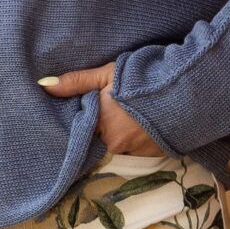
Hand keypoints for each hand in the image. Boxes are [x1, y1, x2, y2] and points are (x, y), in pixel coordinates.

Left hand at [36, 60, 167, 156]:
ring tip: (131, 114)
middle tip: (114, 109)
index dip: (85, 121)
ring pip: (120, 144)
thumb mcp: (107, 74)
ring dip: (123, 133)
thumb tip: (44, 86)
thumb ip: (76, 82)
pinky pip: (139, 149)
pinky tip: (145, 123)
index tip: (87, 112)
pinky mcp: (154, 155)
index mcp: (100, 125)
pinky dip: (139, 138)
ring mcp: (136, 152)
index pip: (83, 130)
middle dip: (104, 127)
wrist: (185, 90)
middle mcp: (115, 144)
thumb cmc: (142, 79)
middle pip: (101, 139)